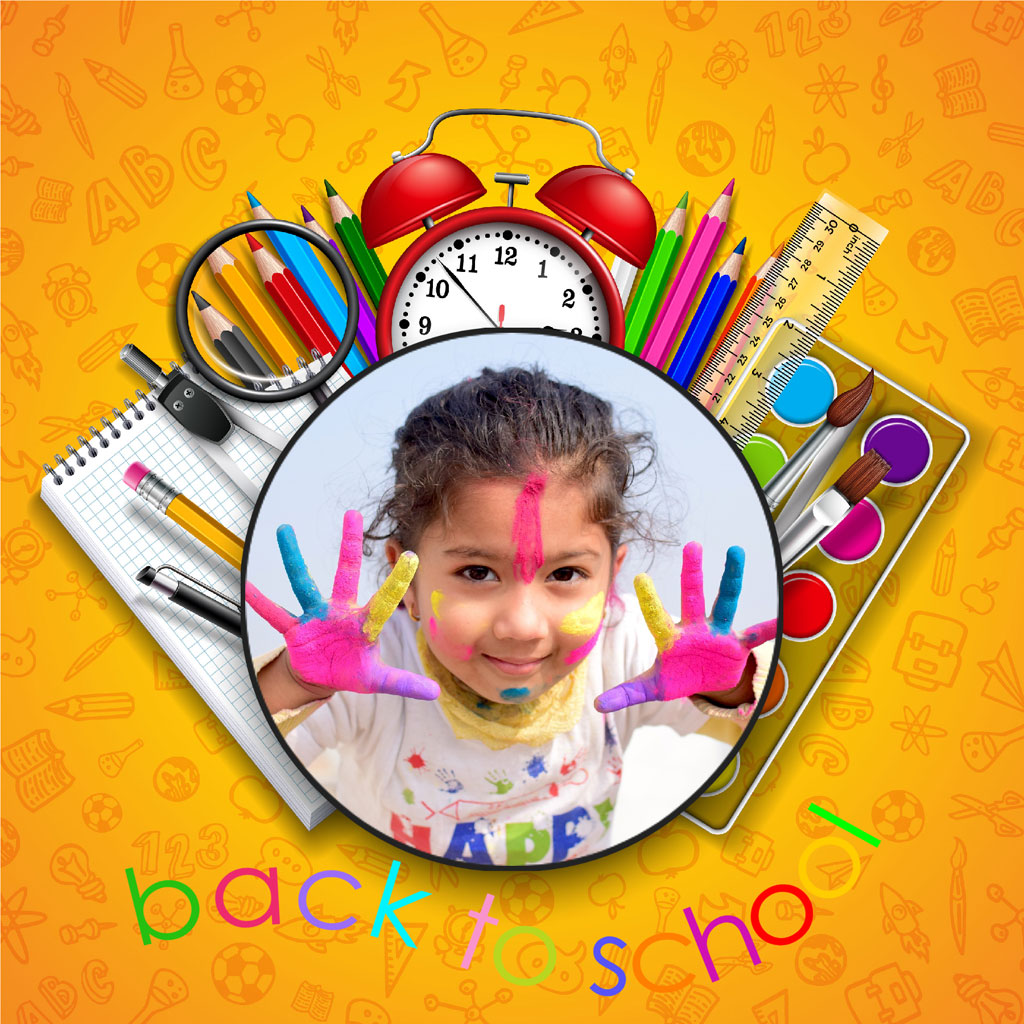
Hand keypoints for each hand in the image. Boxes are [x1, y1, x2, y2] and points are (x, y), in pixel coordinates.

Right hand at [245, 510, 439, 700]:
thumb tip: (435, 692)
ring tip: (285, 530)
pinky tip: (248, 588)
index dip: (397, 582)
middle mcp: (340, 611)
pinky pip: (276, 615)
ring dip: (293, 558)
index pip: (385, 600)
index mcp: (363, 623)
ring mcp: (315, 616)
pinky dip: (263, 604)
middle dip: (349, 545)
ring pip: (303, 583)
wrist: (321, 675)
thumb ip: (404, 682)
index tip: (412, 557)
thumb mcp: (377, 680)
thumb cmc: (351, 669)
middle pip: (346, 573)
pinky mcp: (295, 629)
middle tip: (352, 514)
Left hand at [595, 543, 775, 713]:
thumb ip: (627, 693)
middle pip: (693, 597)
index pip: (658, 617)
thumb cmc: (677, 676)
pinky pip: (754, 635)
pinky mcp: (737, 645)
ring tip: (736, 552)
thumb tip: (597, 705)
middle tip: (692, 545)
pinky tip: (781, 618)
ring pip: (725, 602)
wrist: (707, 682)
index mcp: (671, 638)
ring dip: (732, 579)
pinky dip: (767, 629)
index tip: (639, 577)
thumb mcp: (653, 687)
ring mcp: (718, 633)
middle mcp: (695, 628)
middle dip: (692, 573)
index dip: (650, 600)